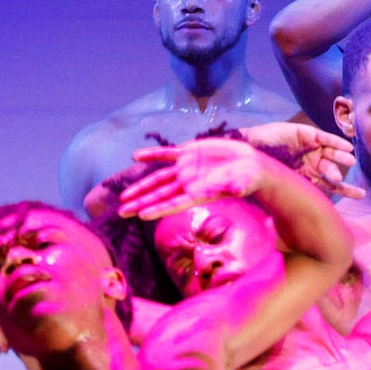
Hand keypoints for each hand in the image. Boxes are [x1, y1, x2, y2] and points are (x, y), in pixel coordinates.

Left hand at [116, 136, 271, 216]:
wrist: (248, 165)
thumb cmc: (247, 179)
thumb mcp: (243, 184)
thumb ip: (236, 186)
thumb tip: (234, 189)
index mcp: (197, 194)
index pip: (173, 204)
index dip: (157, 209)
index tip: (141, 216)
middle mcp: (187, 184)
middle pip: (159, 195)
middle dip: (140, 203)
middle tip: (121, 212)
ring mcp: (186, 169)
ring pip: (158, 179)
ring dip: (141, 186)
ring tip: (124, 196)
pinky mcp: (189, 153)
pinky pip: (166, 154)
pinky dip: (152, 155)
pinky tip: (136, 156)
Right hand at [239, 120, 365, 197]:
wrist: (246, 148)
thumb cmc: (256, 170)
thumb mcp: (274, 188)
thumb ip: (285, 199)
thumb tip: (291, 225)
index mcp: (306, 177)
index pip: (329, 185)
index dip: (346, 189)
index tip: (361, 195)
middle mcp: (310, 163)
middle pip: (332, 170)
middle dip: (338, 174)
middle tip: (339, 179)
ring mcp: (309, 148)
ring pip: (331, 153)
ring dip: (341, 157)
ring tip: (350, 160)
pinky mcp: (306, 133)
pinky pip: (325, 138)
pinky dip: (336, 142)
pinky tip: (347, 147)